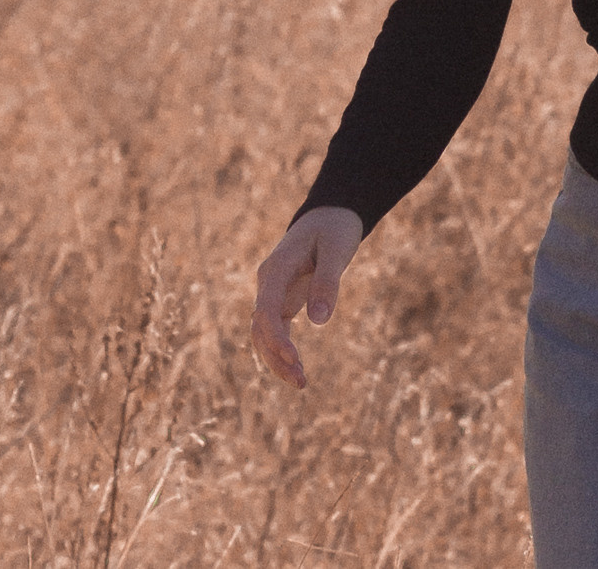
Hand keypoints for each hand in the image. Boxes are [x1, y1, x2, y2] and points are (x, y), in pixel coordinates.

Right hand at [251, 205, 363, 389]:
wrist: (329, 214)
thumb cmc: (334, 228)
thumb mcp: (337, 250)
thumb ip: (327, 282)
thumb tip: (319, 321)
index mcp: (277, 268)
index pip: (267, 310)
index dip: (276, 337)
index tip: (294, 358)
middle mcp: (268, 282)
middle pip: (261, 327)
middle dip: (276, 357)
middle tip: (301, 382)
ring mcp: (273, 292)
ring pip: (264, 333)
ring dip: (277, 359)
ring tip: (300, 383)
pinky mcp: (283, 299)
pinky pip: (276, 329)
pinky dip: (282, 350)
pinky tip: (296, 369)